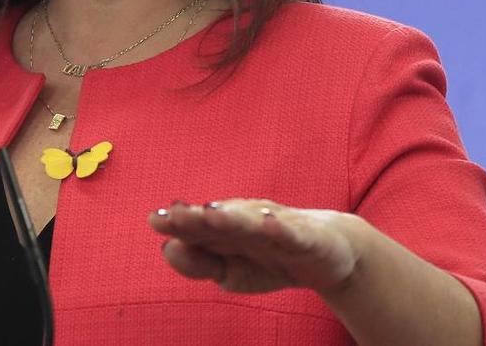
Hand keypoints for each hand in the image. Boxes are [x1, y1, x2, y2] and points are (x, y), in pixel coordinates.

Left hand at [148, 199, 363, 296]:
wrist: (329, 252)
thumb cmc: (270, 259)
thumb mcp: (230, 272)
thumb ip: (197, 262)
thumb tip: (167, 247)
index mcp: (226, 229)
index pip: (197, 226)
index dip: (177, 222)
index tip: (156, 219)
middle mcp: (248, 221)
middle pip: (220, 219)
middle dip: (199, 216)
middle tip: (176, 213)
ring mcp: (276, 226)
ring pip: (252, 222)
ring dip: (232, 217)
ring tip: (212, 213)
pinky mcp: (307, 237)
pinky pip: (293, 233)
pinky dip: (282, 229)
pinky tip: (270, 224)